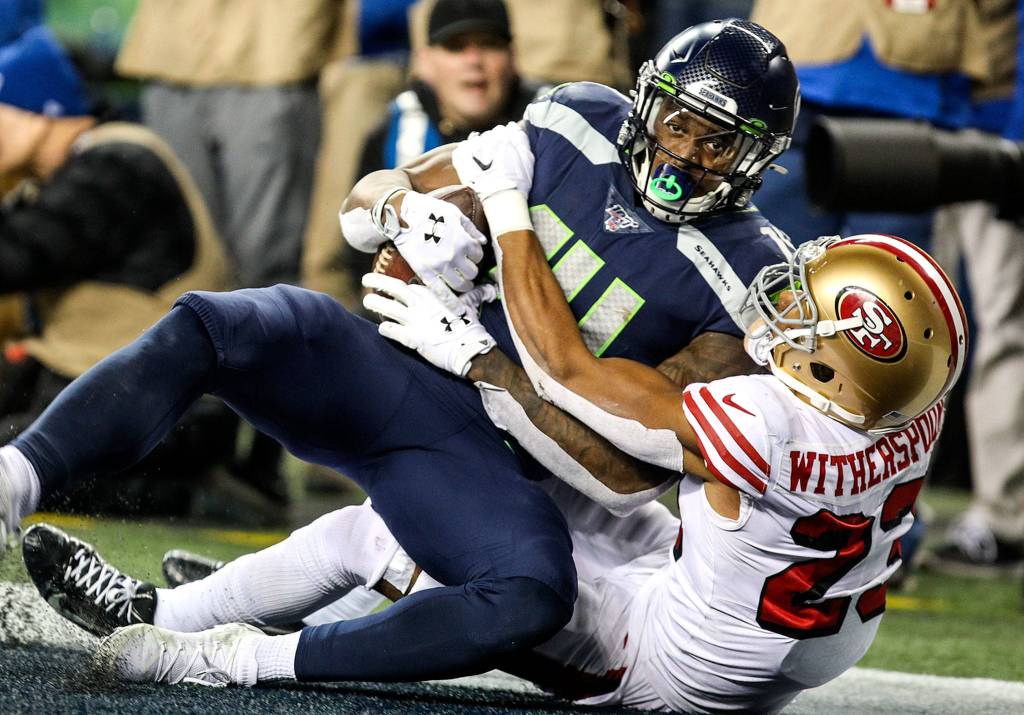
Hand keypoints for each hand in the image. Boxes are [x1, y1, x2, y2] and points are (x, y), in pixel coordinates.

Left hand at [362, 273, 496, 376]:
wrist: (471, 350)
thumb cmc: (471, 326)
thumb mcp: (471, 305)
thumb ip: (474, 294)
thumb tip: (489, 288)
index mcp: (433, 294)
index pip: (410, 284)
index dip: (396, 281)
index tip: (386, 279)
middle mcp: (422, 305)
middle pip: (394, 288)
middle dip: (377, 281)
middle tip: (365, 278)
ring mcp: (416, 321)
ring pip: (388, 308)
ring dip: (375, 303)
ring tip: (367, 300)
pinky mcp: (413, 338)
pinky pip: (392, 331)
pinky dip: (385, 328)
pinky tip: (380, 327)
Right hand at [393, 192, 486, 293]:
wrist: (403, 215)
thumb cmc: (429, 211)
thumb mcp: (454, 213)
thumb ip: (471, 229)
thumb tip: (483, 242)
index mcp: (464, 241)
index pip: (479, 256)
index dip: (474, 255)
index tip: (469, 254)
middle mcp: (455, 256)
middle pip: (472, 272)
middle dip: (470, 270)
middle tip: (464, 267)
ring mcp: (440, 266)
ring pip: (462, 285)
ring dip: (464, 284)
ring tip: (462, 281)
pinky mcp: (426, 273)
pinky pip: (441, 292)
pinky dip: (451, 302)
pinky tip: (457, 308)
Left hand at [452, 122, 534, 199]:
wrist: (502, 198)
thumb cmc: (519, 181)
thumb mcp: (527, 158)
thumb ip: (521, 138)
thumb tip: (512, 125)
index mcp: (504, 135)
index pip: (501, 130)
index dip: (504, 141)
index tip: (506, 152)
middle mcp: (487, 138)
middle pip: (488, 135)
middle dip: (492, 145)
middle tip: (496, 161)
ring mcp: (473, 147)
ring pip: (475, 140)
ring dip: (480, 149)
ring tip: (485, 165)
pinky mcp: (462, 158)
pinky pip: (461, 149)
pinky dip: (465, 153)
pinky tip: (472, 162)